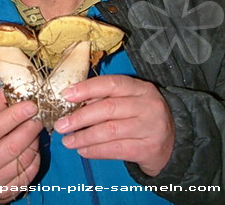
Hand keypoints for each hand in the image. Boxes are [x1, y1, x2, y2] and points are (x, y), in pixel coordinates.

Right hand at [0, 89, 42, 203]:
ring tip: (33, 128)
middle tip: (38, 114)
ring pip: (24, 159)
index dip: (14, 116)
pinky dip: (35, 156)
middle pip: (12, 146)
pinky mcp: (8, 194)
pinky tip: (31, 146)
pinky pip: (30, 172)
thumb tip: (9, 87)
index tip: (31, 104)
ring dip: (34, 140)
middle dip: (30, 127)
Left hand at [54, 75, 174, 176]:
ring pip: (110, 131)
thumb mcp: (130, 101)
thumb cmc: (142, 117)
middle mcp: (147, 105)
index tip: (66, 95)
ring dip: (84, 137)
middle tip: (61, 125)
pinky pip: (116, 149)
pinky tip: (83, 151)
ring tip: (67, 141)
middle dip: (80, 117)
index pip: (111, 83)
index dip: (87, 88)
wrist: (173, 141)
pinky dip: (96, 151)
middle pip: (108, 108)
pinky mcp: (149, 149)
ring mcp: (150, 127)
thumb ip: (106, 99)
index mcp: (140, 87)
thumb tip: (73, 102)